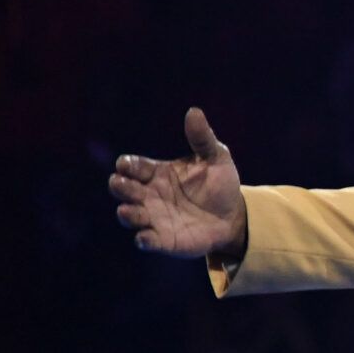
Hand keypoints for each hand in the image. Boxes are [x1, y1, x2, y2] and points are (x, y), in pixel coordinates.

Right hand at [107, 107, 248, 257]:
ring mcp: (154, 217)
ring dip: (127, 213)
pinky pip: (147, 240)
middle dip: (119, 186)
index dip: (127, 165)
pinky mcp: (163, 239)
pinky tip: (144, 238)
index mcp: (157, 172)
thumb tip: (194, 111)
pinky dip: (143, 240)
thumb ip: (202, 138)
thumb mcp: (216, 158)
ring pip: (130, 215)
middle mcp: (149, 194)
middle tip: (120, 183)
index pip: (134, 166)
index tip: (127, 165)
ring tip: (127, 211)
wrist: (234, 216)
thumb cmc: (219, 184)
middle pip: (123, 189)